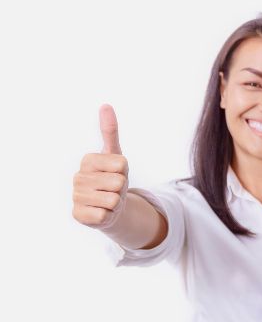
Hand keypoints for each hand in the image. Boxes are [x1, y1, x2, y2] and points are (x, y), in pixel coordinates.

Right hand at [72, 104, 128, 229]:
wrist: (109, 206)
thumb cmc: (112, 178)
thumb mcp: (115, 155)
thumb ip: (110, 131)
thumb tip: (106, 105)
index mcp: (87, 160)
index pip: (121, 165)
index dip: (125, 171)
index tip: (116, 173)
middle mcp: (78, 177)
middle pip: (119, 182)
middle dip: (121, 189)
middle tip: (113, 189)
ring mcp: (76, 197)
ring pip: (113, 200)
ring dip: (116, 203)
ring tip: (108, 200)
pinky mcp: (78, 215)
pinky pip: (105, 216)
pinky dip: (108, 216)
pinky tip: (101, 212)